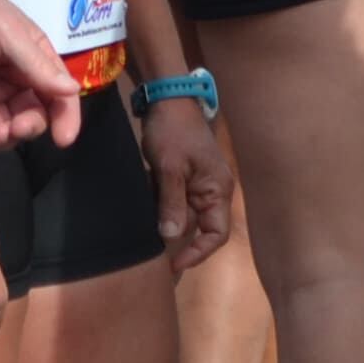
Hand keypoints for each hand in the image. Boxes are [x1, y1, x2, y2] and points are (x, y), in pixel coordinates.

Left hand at [0, 0, 81, 157]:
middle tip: (18, 126)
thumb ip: (36, 64)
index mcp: (29, 58)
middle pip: (33, 117)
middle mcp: (10, 82)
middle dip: (30, 126)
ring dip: (6, 138)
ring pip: (6, 133)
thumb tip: (72, 91)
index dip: (65, 116)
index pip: (57, 93)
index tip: (63, 138)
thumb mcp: (4, 31)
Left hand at [138, 93, 233, 271]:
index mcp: (218, 190)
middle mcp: (213, 191)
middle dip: (177, 237)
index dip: (198, 253)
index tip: (174, 264)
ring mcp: (200, 184)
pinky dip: (162, 206)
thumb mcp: (169, 167)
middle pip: (199, 227)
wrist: (167, 97)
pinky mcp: (185, 177)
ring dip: (166, 221)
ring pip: (185, 215)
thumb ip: (172, 203)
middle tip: (152, 251)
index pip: (216, 234)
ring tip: (146, 229)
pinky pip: (176, 201)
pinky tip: (145, 206)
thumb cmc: (172, 131)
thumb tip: (173, 237)